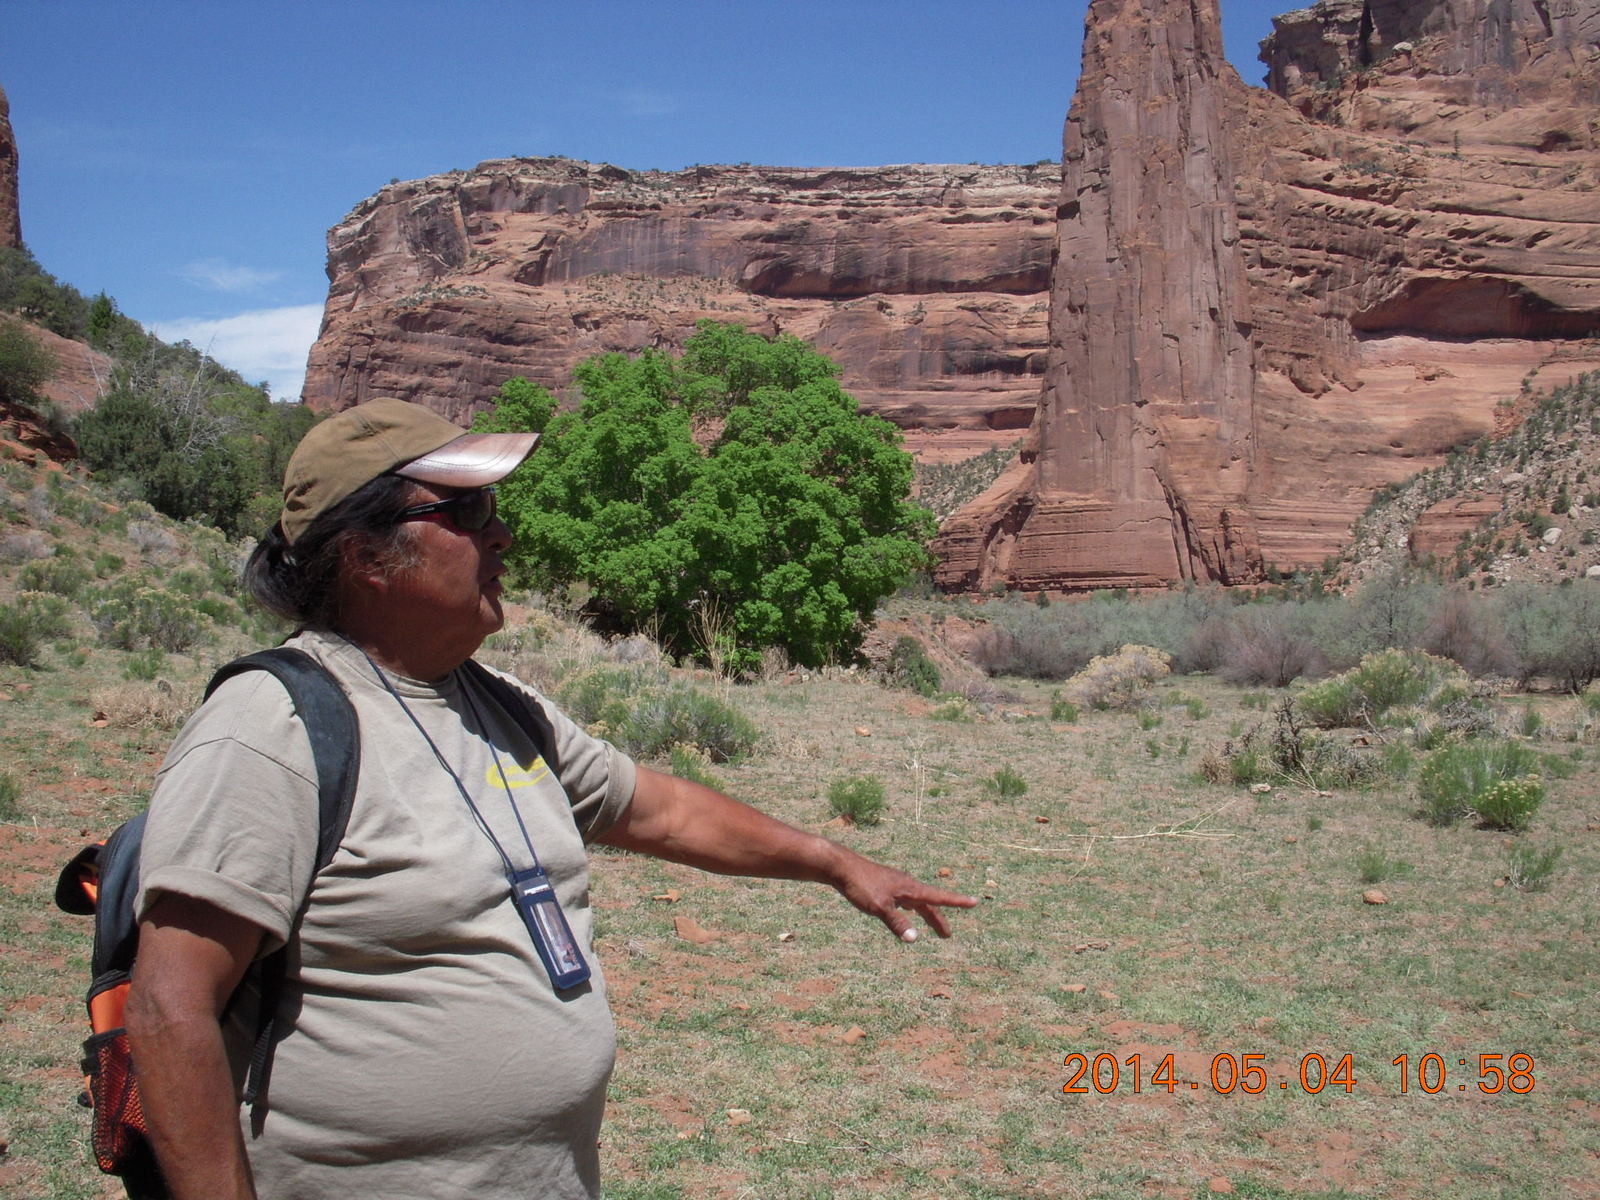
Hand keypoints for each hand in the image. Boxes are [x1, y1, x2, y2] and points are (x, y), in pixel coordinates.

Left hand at [831, 855, 977, 939]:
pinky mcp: (884, 886)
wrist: (841, 866)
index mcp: (910, 888)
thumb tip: (914, 939)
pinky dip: (911, 908)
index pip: (939, 897)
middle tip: (947, 935)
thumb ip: (897, 923)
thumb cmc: (861, 885)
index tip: (975, 902)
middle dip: (938, 919)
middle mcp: (906, 885)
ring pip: (916, 902)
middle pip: (928, 904)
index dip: (957, 902)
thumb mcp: (879, 907)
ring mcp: (895, 884)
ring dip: (925, 914)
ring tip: (932, 926)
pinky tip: (906, 911)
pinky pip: (904, 899)